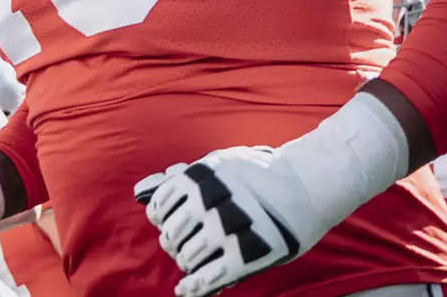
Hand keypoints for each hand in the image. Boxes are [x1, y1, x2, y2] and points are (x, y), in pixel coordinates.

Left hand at [133, 146, 325, 296]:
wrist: (306, 183)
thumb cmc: (257, 173)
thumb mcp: (216, 163)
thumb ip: (179, 178)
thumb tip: (140, 191)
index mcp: (196, 177)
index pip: (159, 208)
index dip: (162, 220)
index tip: (170, 224)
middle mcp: (205, 202)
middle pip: (171, 235)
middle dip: (174, 243)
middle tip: (184, 246)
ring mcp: (225, 229)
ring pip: (188, 257)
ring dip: (187, 263)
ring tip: (194, 261)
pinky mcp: (246, 254)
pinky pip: (211, 277)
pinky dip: (195, 288)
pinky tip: (185, 291)